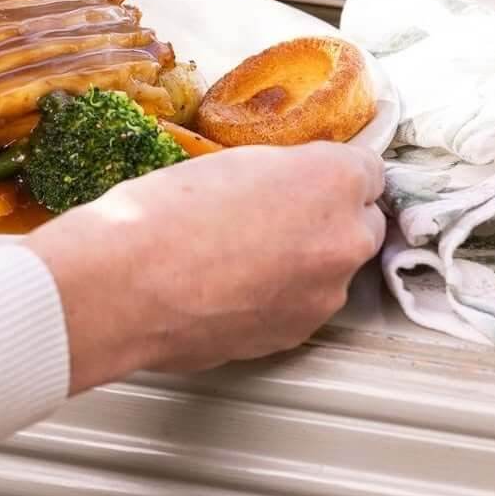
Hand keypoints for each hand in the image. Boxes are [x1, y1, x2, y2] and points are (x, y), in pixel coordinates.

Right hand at [25, 142, 384, 392]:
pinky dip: (280, 294)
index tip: (314, 175)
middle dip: (330, 216)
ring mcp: (323, 296)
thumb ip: (286, 172)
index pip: (368, 169)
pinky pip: (302, 304)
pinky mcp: (295, 335)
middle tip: (277, 211)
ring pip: (331, 269)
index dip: (334, 171)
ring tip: (244, 251)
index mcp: (333, 182)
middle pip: (360, 223)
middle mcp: (343, 240)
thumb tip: (295, 186)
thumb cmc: (168, 212)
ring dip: (305, 260)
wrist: (127, 283)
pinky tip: (235, 283)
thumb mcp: (234, 160)